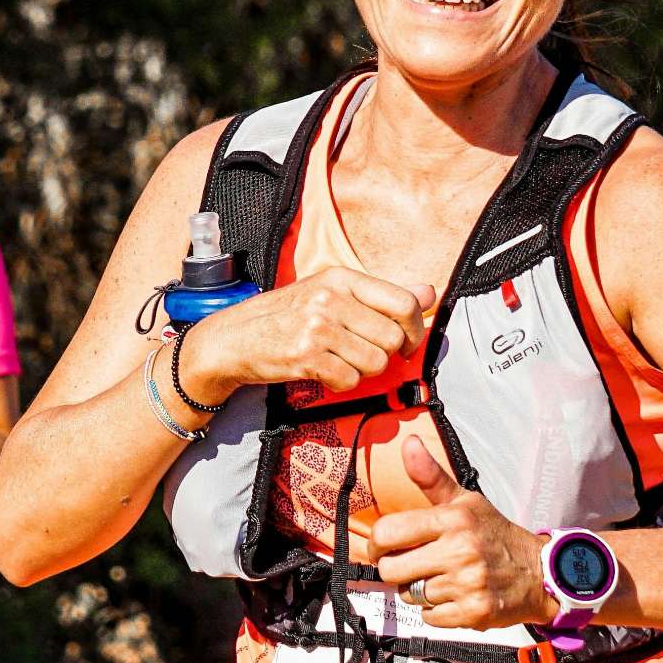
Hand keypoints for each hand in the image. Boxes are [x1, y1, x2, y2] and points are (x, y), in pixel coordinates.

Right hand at [178, 269, 435, 401]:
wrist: (233, 338)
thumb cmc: (285, 316)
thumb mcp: (331, 292)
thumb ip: (381, 295)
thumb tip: (430, 292)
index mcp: (342, 278)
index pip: (404, 303)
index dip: (415, 329)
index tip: (406, 343)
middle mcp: (330, 299)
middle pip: (393, 338)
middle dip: (386, 356)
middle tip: (363, 355)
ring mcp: (317, 328)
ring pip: (375, 363)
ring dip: (364, 372)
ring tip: (342, 362)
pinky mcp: (305, 357)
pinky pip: (350, 381)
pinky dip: (343, 384)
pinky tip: (326, 372)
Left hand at [371, 437, 552, 629]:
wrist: (539, 572)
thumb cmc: (495, 535)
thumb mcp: (466, 501)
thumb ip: (431, 477)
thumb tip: (408, 443)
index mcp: (454, 519)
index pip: (389, 533)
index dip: (377, 544)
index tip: (383, 548)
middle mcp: (460, 550)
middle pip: (392, 570)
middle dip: (397, 570)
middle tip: (413, 566)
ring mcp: (467, 583)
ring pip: (411, 594)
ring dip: (420, 590)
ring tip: (442, 578)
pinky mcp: (474, 613)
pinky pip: (429, 617)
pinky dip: (436, 611)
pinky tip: (454, 596)